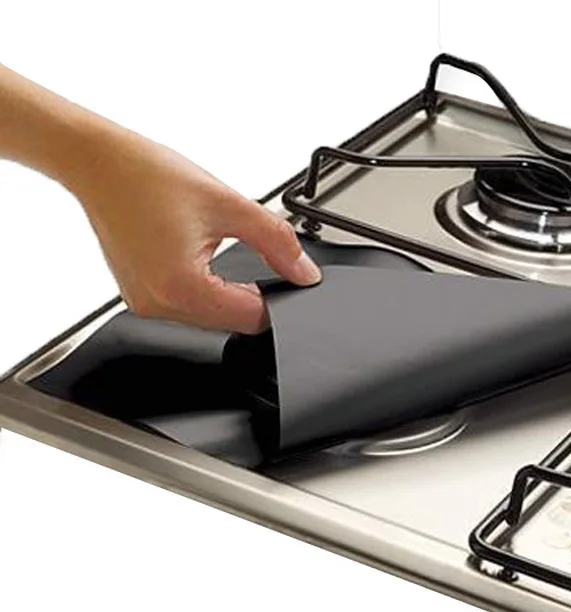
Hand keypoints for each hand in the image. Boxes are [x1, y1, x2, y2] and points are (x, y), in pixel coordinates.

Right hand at [71, 130, 320, 333]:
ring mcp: (146, 304)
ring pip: (210, 316)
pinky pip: (186, 305)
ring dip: (227, 291)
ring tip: (214, 246)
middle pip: (231, 322)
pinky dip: (203, 287)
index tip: (286, 276)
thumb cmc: (147, 175)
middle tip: (252, 253)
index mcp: (182, 287)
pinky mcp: (140, 296)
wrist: (97, 161)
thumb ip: (277, 242)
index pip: (252, 319)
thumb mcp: (229, 204)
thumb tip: (304, 273)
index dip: (277, 299)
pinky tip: (197, 254)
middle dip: (252, 294)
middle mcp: (160, 305)